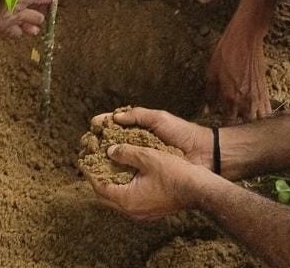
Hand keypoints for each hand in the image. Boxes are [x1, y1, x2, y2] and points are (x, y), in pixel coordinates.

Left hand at [87, 142, 212, 221]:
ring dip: (110, 183)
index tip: (83, 160)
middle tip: (93, 163)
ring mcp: (141, 213)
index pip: (99, 187)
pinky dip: (122, 187)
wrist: (198, 189)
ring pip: (116, 199)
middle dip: (97, 179)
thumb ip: (125, 153)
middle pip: (105, 196)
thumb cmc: (174, 172)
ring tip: (107, 166)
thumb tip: (110, 151)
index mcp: (127, 199)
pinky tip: (125, 174)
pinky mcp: (149, 211)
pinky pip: (128, 200)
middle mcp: (131, 210)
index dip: (90, 172)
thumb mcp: (147, 156)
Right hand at [90, 106, 213, 168]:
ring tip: (91, 160)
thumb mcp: (159, 118)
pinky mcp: (147, 173)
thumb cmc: (182, 132)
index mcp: (141, 127)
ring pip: (118, 158)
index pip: (117, 123)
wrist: (203, 154)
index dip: (104, 123)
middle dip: (100, 143)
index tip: (92, 125)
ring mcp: (142, 158)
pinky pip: (128, 173)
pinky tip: (106, 175)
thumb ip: (138, 115)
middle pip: (113, 142)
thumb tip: (115, 117)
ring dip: (105, 159)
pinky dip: (117, 173)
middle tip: (86, 145)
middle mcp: (138, 142)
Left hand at [205, 28, 272, 121]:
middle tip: (232, 126)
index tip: (219, 126)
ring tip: (244, 123)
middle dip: (238, 128)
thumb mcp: (212, 72)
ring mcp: (257, 97)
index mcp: (230, 98)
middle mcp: (245, 101)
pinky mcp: (265, 91)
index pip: (228, 122)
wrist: (246, 39)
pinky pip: (267, 111)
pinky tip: (256, 116)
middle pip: (245, 125)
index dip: (223, 126)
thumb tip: (207, 109)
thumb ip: (210, 94)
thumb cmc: (226, 53)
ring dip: (252, 124)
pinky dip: (262, 116)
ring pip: (258, 121)